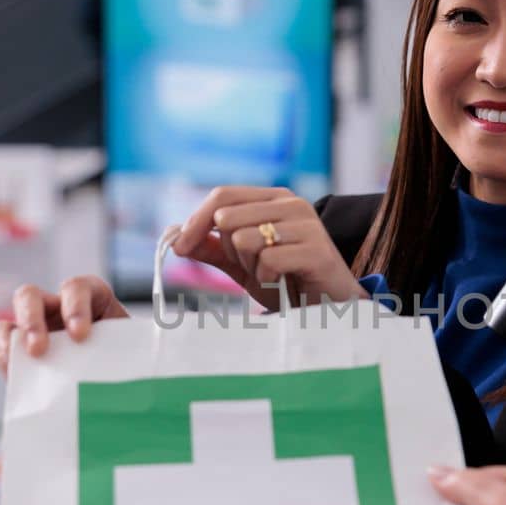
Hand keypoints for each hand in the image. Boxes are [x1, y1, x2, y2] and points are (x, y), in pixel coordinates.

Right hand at [0, 274, 128, 376]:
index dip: (75, 307)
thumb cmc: (127, 360)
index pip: (77, 288)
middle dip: (32, 320)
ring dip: (11, 338)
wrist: (117, 380)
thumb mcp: (130, 350)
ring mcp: (38, 324)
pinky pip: (5, 342)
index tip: (80, 335)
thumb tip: (138, 376)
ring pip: (11, 320)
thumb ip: (125, 353)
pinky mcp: (23, 347)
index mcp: (91, 297)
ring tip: (23, 363)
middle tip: (38, 349)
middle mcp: (58, 306)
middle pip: (32, 296)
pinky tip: (15, 373)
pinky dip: (5, 355)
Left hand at [173, 186, 369, 309]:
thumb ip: (212, 248)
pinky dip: (268, 279)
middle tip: (255, 267)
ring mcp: (307, 224)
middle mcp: (292, 203)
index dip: (195, 221)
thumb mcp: (242, 264)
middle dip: (231, 252)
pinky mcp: (317, 249)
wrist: (331, 308)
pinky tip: (284, 283)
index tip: (180, 249)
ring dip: (250, 267)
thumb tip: (175, 237)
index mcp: (274, 198)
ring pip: (244, 239)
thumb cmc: (287, 282)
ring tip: (273, 275)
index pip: (222, 196)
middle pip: (227, 218)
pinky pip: (267, 260)